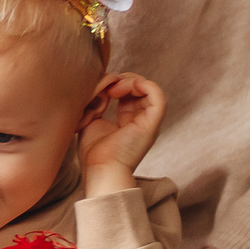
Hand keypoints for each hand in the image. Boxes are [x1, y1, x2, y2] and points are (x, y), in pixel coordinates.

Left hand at [79, 72, 167, 191]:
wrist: (100, 168)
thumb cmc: (93, 152)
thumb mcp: (91, 120)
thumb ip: (97, 102)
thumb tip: (104, 87)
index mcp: (127, 122)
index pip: (127, 94)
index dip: (115, 84)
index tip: (99, 89)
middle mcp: (140, 121)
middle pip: (139, 89)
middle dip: (123, 80)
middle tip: (107, 87)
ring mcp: (148, 121)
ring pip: (149, 89)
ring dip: (130, 81)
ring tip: (114, 88)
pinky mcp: (152, 123)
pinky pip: (158, 96)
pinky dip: (144, 85)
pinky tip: (126, 87)